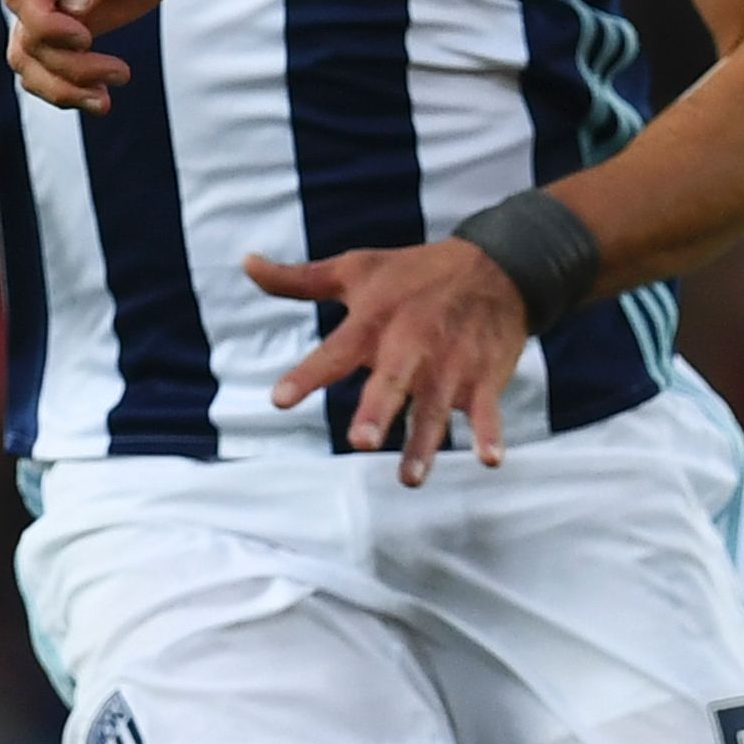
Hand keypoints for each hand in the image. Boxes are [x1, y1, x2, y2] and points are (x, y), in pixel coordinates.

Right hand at [3, 0, 206, 108]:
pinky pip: (50, 72)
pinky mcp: (74, 36)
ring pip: (31, 65)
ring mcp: (58, 15)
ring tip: (105, 102)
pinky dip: (70, 92)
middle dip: (69, 68)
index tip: (85, 37)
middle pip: (27, 42)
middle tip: (122, 73)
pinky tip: (102, 99)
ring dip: (63, 91)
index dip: (44, 26)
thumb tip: (73, 5)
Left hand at [249, 239, 528, 481]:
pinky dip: (492, 434)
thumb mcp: (356, 268)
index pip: (335, 352)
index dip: (308, 375)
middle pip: (391, 383)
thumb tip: (245, 263)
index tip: (280, 400)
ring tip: (410, 479)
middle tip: (359, 443)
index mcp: (374, 321)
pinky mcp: (484, 378)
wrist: (498, 265)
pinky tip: (491, 461)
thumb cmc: (416, 272)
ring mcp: (450, 365)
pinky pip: (488, 411)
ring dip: (424, 444)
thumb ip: (300, 279)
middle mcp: (411, 345)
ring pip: (434, 409)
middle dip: (377, 412)